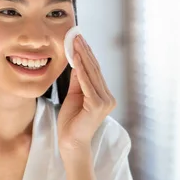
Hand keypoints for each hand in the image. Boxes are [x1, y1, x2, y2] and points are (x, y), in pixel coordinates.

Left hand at [57, 35, 115, 153]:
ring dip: (82, 56)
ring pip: (91, 74)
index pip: (95, 71)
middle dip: (84, 51)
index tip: (79, 39)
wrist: (71, 143)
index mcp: (104, 95)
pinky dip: (81, 70)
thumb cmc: (71, 123)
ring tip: (75, 42)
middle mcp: (108, 97)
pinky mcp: (97, 105)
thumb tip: (77, 62)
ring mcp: (105, 102)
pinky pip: (87, 84)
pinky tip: (76, 59)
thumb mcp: (74, 96)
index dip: (87, 54)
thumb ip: (78, 81)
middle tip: (76, 35)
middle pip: (95, 69)